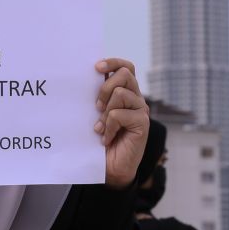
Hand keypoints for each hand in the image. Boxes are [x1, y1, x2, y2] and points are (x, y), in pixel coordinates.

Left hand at [94, 58, 148, 188]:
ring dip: (105, 111)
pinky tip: (106, 138)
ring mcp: (141, 110)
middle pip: (125, 74)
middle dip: (105, 87)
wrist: (110, 167)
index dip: (113, 62)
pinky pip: (119, 115)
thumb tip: (86, 78)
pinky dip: (108, 127)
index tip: (96, 68)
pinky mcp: (142, 123)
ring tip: (100, 126)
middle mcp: (135, 98)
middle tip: (96, 106)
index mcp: (126, 92)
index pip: (125, 67)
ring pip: (120, 94)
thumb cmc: (101, 139)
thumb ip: (98, 97)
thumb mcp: (97, 113)